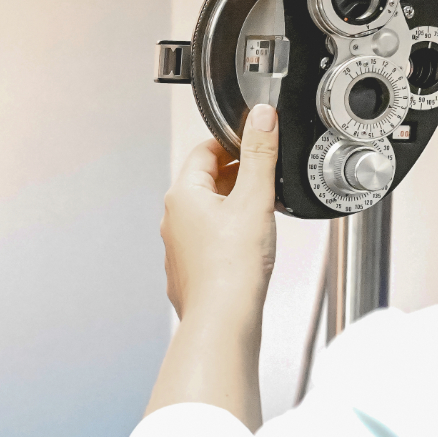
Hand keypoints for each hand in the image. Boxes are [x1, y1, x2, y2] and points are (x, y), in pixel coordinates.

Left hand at [161, 104, 278, 321]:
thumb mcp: (255, 198)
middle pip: (205, 182)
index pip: (204, 152)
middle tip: (265, 178)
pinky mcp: (188, 269)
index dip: (232, 143)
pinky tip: (248, 245)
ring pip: (207, 213)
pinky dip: (228, 235)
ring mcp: (178, 246)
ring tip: (262, 213)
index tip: (255, 143)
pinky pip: (208, 240)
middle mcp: (172, 219)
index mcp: (182, 196)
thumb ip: (259, 154)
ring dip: (233, 206)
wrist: (223, 318)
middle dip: (236, 176)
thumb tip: (261, 118)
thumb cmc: (233, 266)